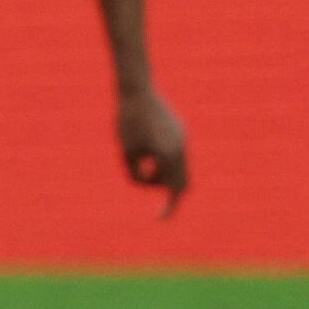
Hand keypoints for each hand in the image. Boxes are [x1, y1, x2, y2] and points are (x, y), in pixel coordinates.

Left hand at [117, 85, 189, 212]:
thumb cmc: (127, 121)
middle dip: (164, 188)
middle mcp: (180, 147)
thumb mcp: (126, 153)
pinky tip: (145, 141)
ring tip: (137, 152)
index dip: (168, 208)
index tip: (159, 219)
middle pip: (181, 182)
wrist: (136, 89)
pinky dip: (163, 159)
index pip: (174, 190)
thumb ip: (136, 174)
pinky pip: (176, 152)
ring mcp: (182, 137)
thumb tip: (147, 181)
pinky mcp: (179, 129)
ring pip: (178, 167)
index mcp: (168, 155)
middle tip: (145, 183)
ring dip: (161, 171)